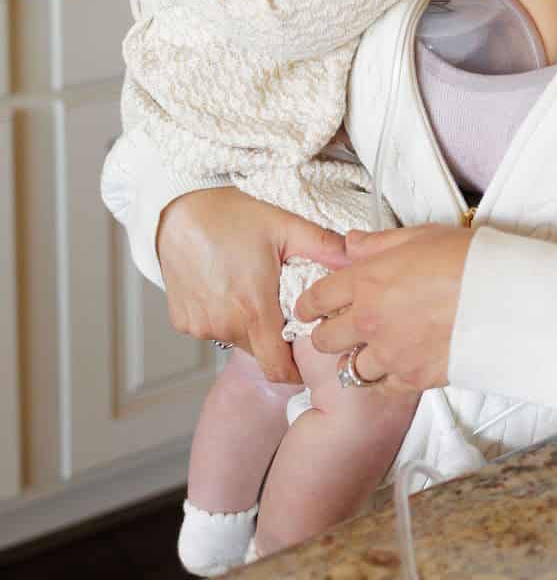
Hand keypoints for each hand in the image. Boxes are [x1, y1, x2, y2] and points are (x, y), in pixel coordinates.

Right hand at [157, 187, 348, 382]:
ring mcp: (200, 326)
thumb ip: (324, 247)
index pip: (278, 368)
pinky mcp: (182, 321)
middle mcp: (224, 324)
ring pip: (236, 340)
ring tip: (251, 287)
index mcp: (254, 309)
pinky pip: (211, 329)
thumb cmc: (229, 214)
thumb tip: (356, 260)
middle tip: (280, 303)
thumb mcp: (284, 225)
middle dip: (274, 337)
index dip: (295, 370)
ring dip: (249, 325)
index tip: (305, 356)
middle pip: (260, 351)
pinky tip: (226, 286)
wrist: (177, 209)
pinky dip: (223, 316)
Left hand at [293, 224, 473, 392]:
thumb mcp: (419, 236)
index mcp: (366, 282)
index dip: (307, 305)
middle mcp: (369, 321)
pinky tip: (398, 365)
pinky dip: (386, 379)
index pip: (316, 298)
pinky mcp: (412, 378)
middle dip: (327, 334)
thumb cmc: (466, 260)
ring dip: (357, 359)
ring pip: (351, 369)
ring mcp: (389, 354)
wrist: (503, 297)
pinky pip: (383, 386)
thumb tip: (352, 244)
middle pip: (324, 340)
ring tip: (373, 349)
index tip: (308, 308)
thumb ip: (378, 244)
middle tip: (340, 329)